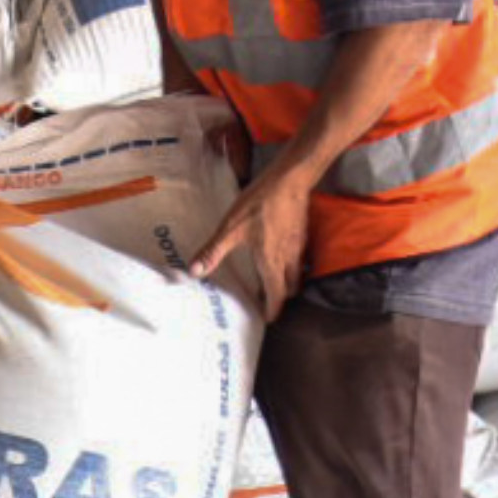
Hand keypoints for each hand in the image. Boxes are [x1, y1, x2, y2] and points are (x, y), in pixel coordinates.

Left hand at [191, 158, 313, 313]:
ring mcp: (299, 245)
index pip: (276, 295)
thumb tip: (194, 272)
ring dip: (287, 280)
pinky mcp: (302, 232)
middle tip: (268, 300)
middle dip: (281, 297)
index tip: (267, 318)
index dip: (272, 309)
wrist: (290, 178)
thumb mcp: (231, 228)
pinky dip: (291, 263)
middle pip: (290, 287)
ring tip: (272, 279)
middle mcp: (289, 258)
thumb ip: (213, 251)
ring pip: (298, 273)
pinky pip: (300, 257)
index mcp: (272, 262)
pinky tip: (278, 253)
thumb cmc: (260, 203)